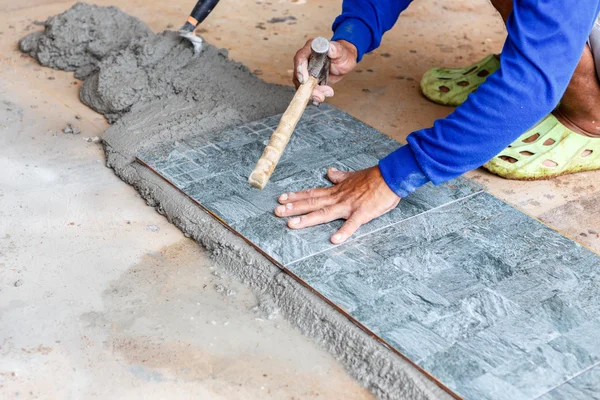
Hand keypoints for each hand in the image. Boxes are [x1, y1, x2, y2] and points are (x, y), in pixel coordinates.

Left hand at [274, 166, 400, 243]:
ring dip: (307, 219)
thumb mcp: (353, 176)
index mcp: (336, 191)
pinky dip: (344, 232)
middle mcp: (338, 198)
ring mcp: (349, 206)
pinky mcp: (362, 213)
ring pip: (324, 213)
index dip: (296, 196)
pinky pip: (352, 224)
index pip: (312, 193)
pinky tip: (334, 240)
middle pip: (312, 203)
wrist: (391, 176)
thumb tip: (329, 172)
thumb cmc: (374, 178)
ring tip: (291, 225)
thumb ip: (340, 177)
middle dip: (293, 208)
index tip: (281, 198)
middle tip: (276, 212)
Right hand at [293, 39, 357, 102]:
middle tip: (319, 94)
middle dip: (307, 86)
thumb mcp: (341, 52)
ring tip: (324, 95)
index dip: (300, 69)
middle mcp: (305, 59)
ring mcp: (306, 71)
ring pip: (302, 84)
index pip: (300, 57)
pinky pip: (307, 90)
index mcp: (311, 48)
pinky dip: (314, 95)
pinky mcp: (309, 80)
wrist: (344, 63)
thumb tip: (330, 47)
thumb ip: (336, 49)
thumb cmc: (343, 54)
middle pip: (299, 74)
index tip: (304, 80)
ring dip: (312, 92)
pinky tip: (322, 95)